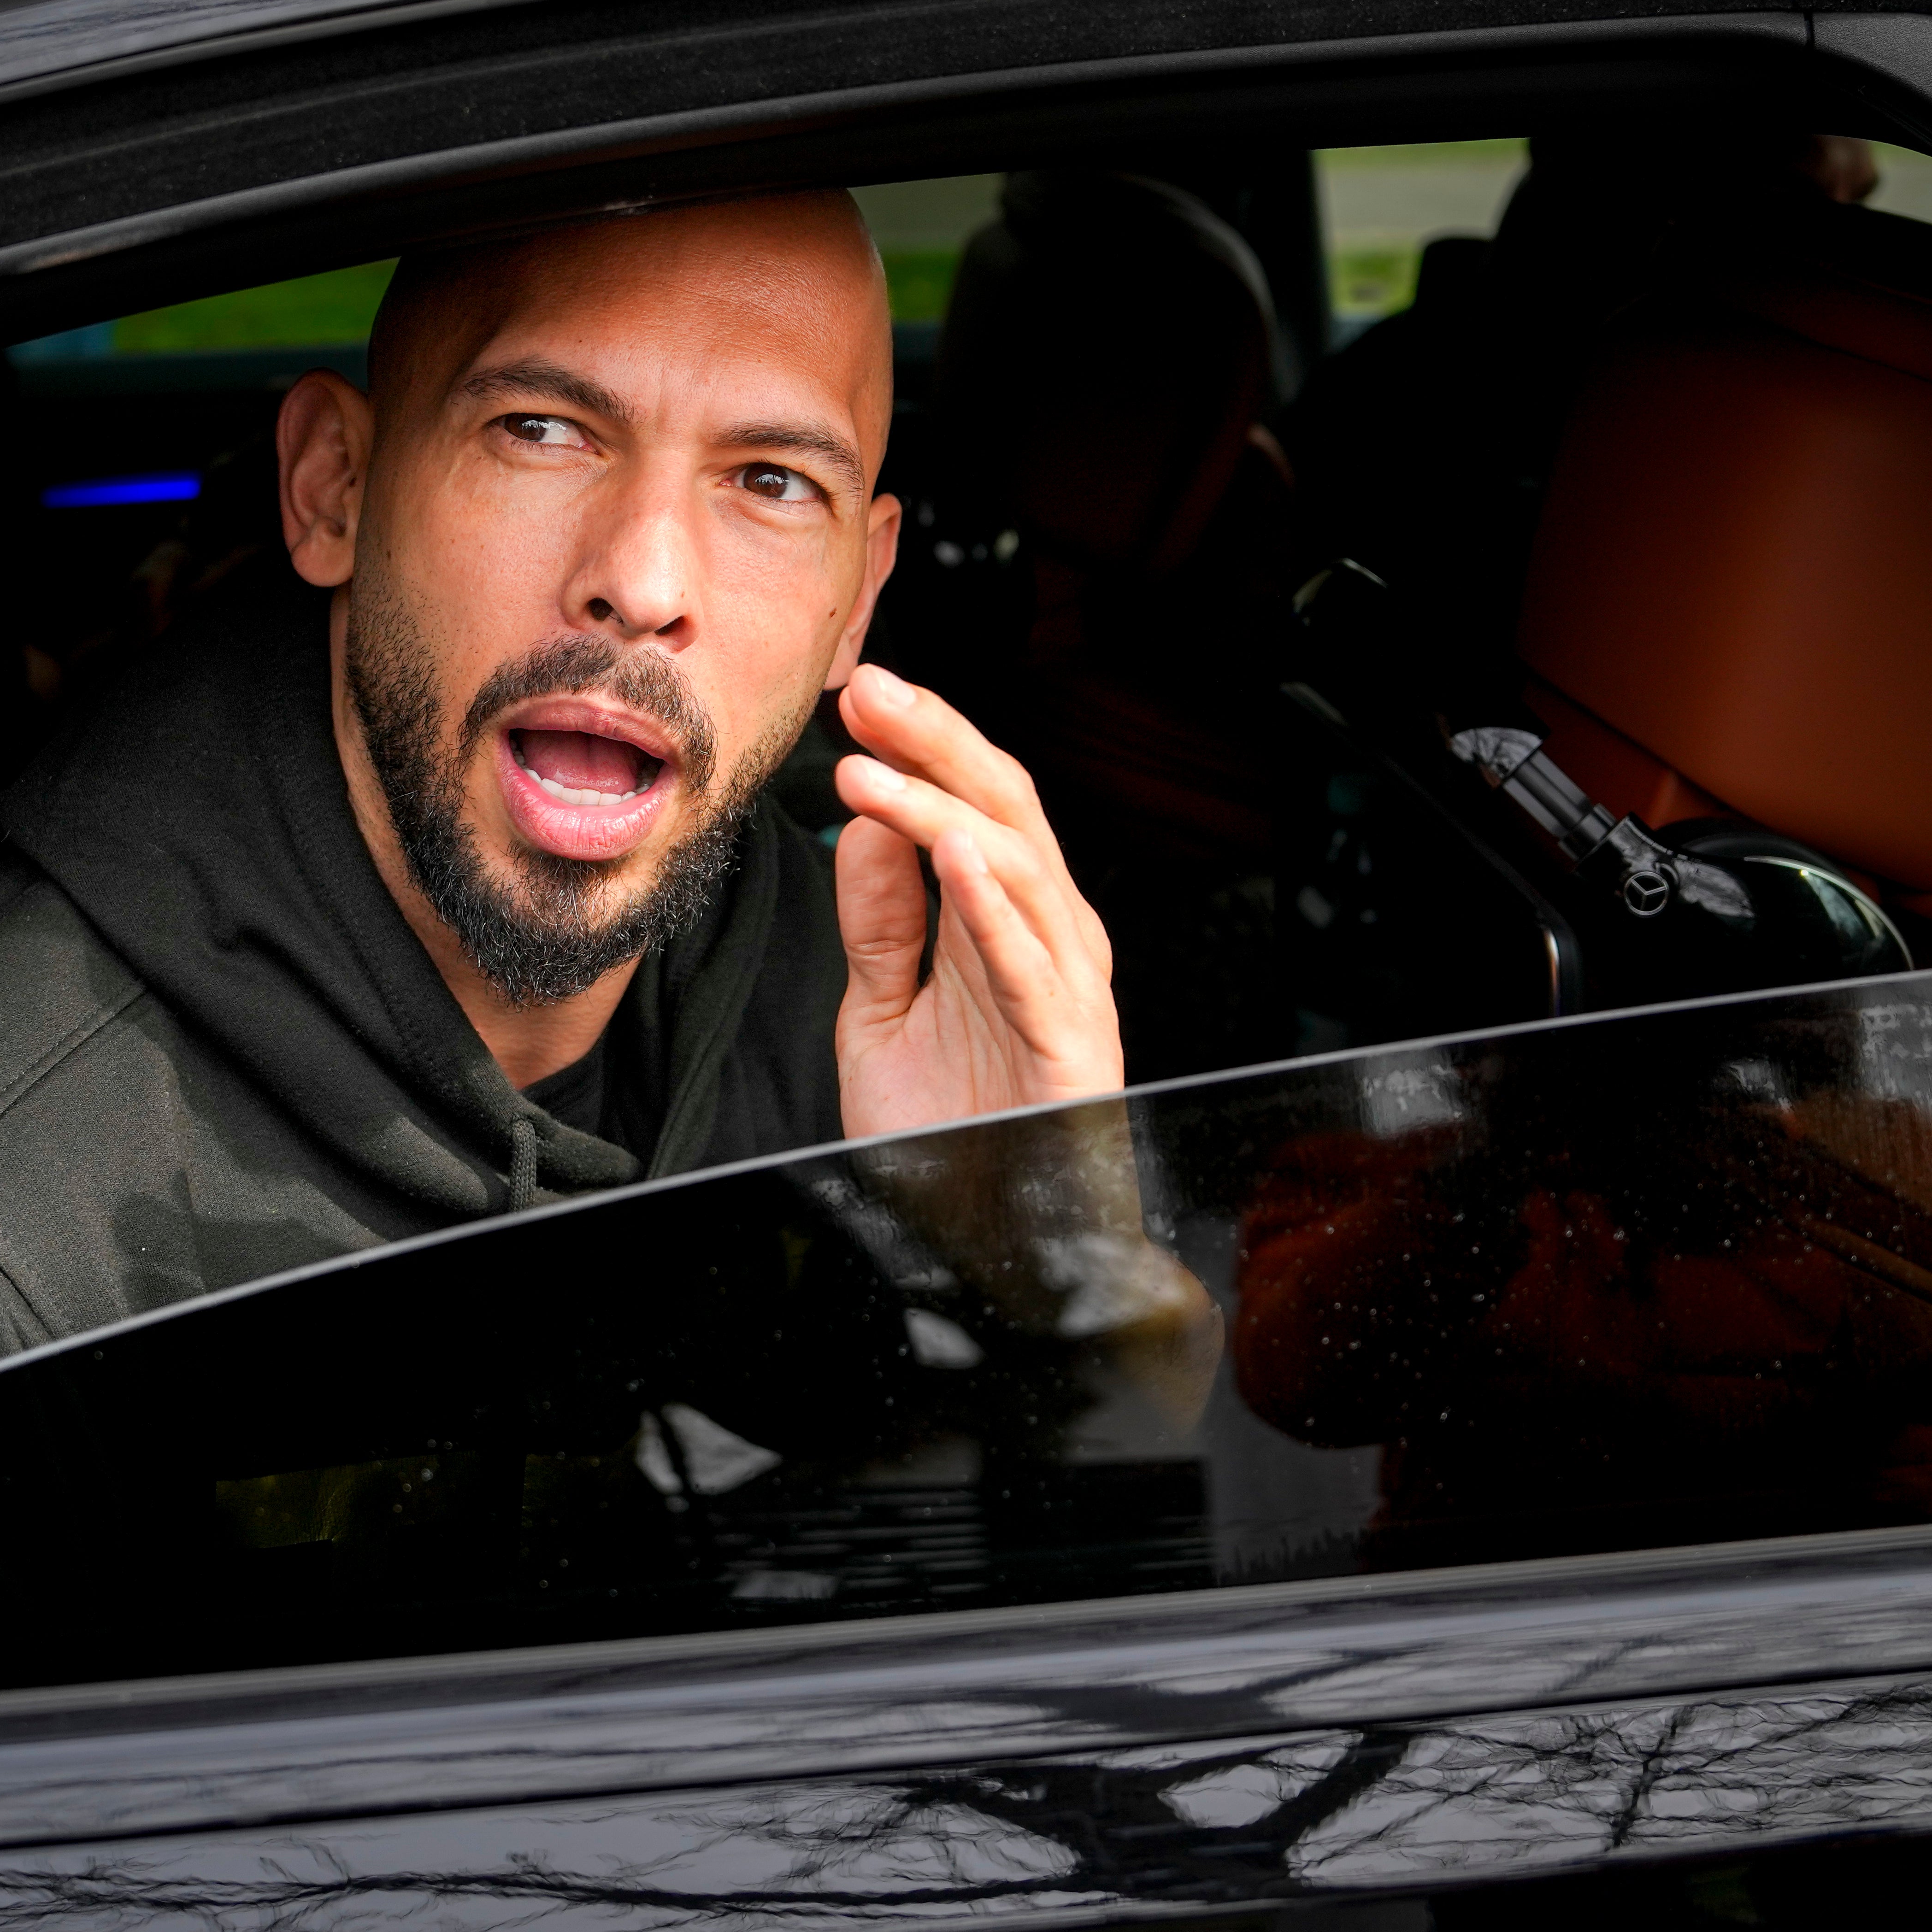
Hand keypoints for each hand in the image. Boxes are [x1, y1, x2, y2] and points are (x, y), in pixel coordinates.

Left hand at [831, 663, 1121, 1138]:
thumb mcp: (883, 1012)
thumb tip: (864, 821)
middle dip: (937, 741)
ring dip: (940, 809)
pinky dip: (995, 905)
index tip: (859, 694)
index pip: (973, 806)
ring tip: (868, 769)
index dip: (922, 744)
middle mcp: (1047, 941)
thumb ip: (880, 920)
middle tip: (870, 690)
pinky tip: (952, 854)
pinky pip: (1033, 965)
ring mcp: (1067, 991)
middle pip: (1004, 811)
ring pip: (1019, 870)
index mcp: (1006, 925)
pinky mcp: (1072, 1048)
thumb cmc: (946, 1134)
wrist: (986, 1241)